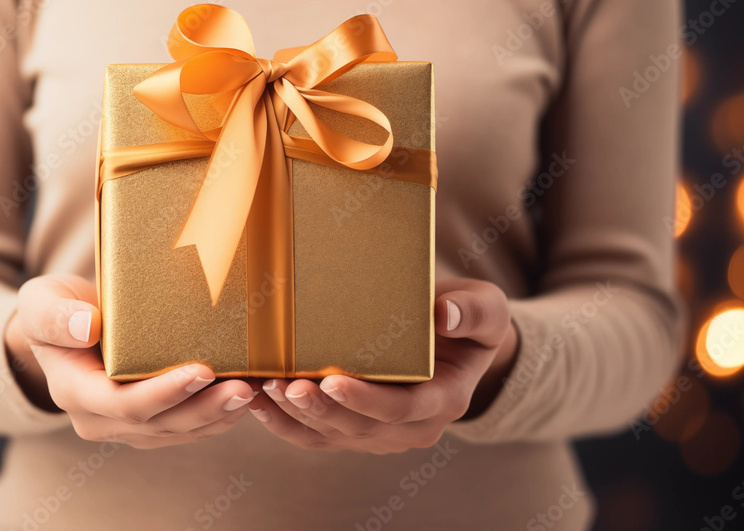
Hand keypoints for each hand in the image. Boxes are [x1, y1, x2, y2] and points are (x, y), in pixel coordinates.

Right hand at [4, 274, 256, 447]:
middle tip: (244, 387)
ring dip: (219, 415)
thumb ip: (56, 315)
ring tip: (254, 391)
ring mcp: (126, 425)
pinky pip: (187, 427)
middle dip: (204, 408)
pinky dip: (218, 415)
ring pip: (178, 430)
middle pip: (159, 423)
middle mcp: (100, 418)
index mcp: (74, 392)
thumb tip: (86, 327)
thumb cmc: (56, 310)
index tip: (201, 371)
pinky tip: (247, 398)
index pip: (122, 403)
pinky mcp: (150, 421)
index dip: (164, 392)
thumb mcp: (42, 302)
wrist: (66, 328)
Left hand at [247, 278, 517, 453]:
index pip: (403, 409)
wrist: (457, 340)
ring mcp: (380, 432)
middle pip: (360, 427)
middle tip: (286, 384)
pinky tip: (257, 400)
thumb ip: (472, 311)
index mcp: (445, 399)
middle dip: (320, 409)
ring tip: (265, 388)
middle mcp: (412, 426)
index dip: (366, 400)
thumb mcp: (486, 308)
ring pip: (332, 435)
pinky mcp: (354, 428)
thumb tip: (445, 314)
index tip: (333, 380)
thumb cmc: (468, 318)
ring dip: (295, 417)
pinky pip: (315, 435)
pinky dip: (284, 423)